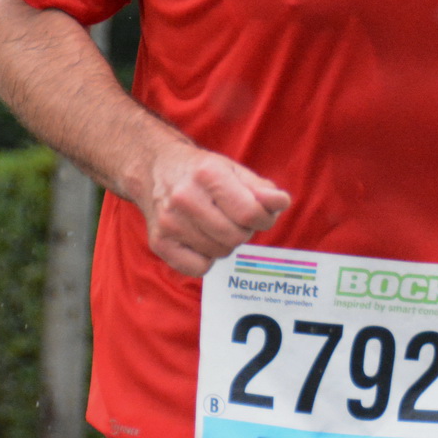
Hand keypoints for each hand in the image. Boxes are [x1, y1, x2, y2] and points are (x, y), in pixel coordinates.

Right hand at [133, 140, 290, 276]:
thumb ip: (262, 190)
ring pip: (220, 253)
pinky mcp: (159, 243)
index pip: (250, 213)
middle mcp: (185, 198)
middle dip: (244, 230)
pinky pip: (199, 268)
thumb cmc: (203, 173)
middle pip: (236, 236)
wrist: (156, 170)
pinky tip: (201, 238)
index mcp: (209, 175)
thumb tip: (282, 203)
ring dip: (226, 243)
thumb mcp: (235, 171)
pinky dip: (206, 258)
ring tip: (216, 224)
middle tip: (234, 218)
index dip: (265, 218)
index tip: (262, 215)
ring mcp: (170, 222)